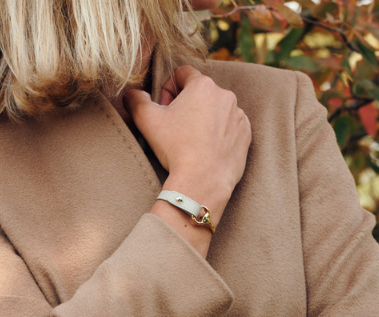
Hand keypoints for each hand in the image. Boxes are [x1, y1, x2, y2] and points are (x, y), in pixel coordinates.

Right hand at [123, 65, 251, 223]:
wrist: (203, 180)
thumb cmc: (175, 148)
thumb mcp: (146, 120)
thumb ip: (135, 99)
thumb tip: (132, 94)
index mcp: (203, 85)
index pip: (182, 73)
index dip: (168, 89)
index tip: (165, 110)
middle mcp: (225, 95)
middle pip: (201, 92)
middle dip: (187, 105)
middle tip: (176, 128)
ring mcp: (239, 115)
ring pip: (217, 110)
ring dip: (204, 119)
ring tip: (192, 141)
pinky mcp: (246, 134)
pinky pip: (231, 127)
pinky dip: (220, 134)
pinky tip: (208, 149)